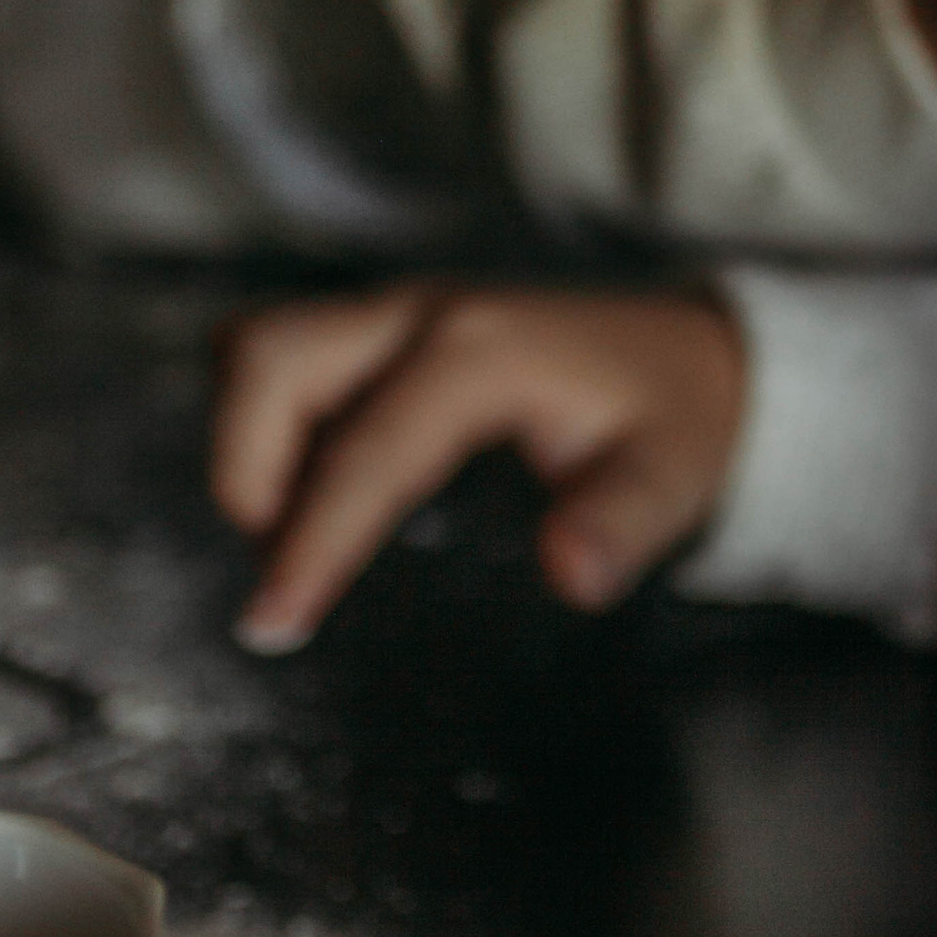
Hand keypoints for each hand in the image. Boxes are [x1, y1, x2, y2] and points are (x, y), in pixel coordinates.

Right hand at [213, 281, 747, 651]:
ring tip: (297, 533)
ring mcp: (398, 311)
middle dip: (244, 466)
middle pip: (267, 357)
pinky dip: (271, 423)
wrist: (692, 352)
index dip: (311, 542)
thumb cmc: (673, 419)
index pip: (366, 451)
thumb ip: (620, 525)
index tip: (272, 625)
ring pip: (260, 348)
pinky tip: (322, 491)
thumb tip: (572, 574)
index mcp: (482, 353)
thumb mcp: (671, 478)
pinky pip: (286, 358)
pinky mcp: (386, 326)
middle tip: (281, 564)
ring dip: (249, 441)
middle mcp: (423, 313)